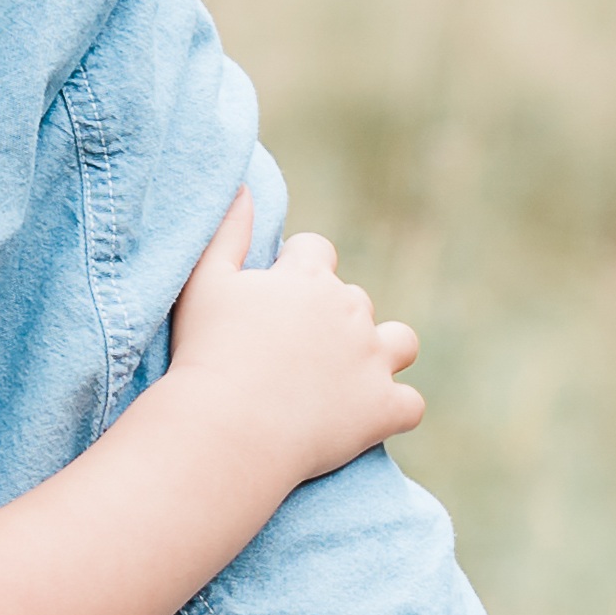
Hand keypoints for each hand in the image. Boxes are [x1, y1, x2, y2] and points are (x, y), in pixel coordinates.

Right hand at [167, 190, 422, 482]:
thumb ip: (228, 231)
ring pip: (401, 342)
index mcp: (308, 277)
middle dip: (333, 316)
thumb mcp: (204, 281)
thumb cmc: (207, 351)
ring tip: (348, 375)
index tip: (273, 300)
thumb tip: (244, 188)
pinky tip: (366, 417)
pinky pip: (410, 404)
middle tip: (294, 351)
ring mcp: (373, 360)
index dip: (296, 270)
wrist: (229, 426)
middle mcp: (350, 311)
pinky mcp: (384, 408)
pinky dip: (393, 408)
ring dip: (383, 351)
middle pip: (355, 299)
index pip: (317, 251)